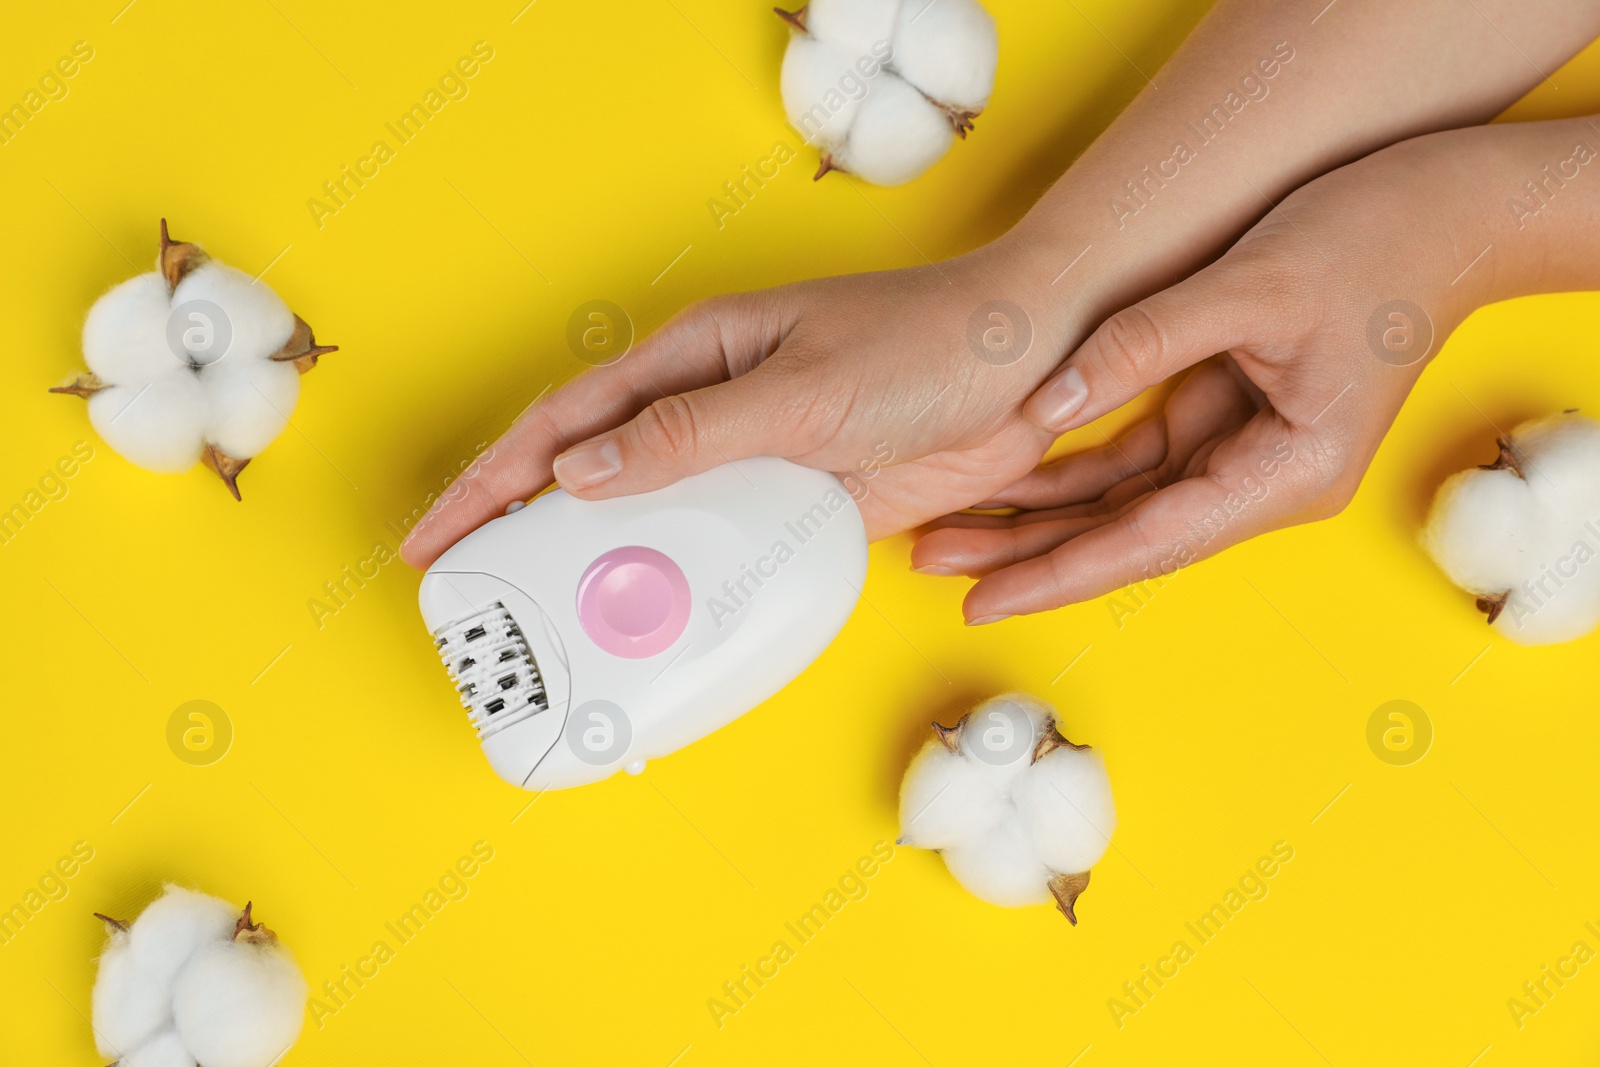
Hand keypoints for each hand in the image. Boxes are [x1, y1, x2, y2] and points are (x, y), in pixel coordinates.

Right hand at [401, 248, 1069, 567]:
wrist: (1029, 367)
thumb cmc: (924, 343)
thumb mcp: (800, 388)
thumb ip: (692, 434)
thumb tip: (583, 471)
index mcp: (697, 356)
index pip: (568, 421)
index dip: (496, 479)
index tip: (440, 536)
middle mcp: (714, 406)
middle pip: (596, 475)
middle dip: (527, 531)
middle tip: (474, 598)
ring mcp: (755, 458)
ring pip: (657, 521)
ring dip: (608, 570)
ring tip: (555, 631)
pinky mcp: (803, 502)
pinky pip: (727, 549)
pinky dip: (690, 586)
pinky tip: (664, 625)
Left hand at [913, 128, 1498, 621]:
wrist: (1449, 212)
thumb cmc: (1372, 242)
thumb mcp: (1250, 286)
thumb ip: (1142, 345)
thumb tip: (1045, 407)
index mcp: (1286, 474)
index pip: (1149, 543)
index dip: (1060, 575)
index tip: (985, 604)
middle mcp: (1263, 481)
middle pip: (1126, 538)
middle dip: (1029, 554)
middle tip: (933, 560)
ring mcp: (1244, 454)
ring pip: (1122, 505)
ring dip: (1040, 517)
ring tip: (949, 527)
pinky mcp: (1229, 418)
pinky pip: (1136, 460)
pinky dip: (1075, 469)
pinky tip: (1010, 476)